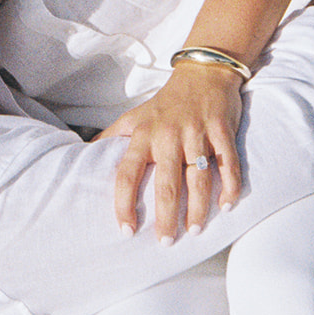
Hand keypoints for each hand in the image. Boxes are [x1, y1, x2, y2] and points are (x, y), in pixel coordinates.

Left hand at [94, 67, 243, 241]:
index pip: (127, 173)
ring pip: (198, 177)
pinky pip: (228, 162)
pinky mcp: (222, 130)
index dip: (124, 202)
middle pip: (166, 182)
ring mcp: (197, 132)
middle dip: (165, 216)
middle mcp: (168, 135)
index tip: (126, 229)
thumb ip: (111, 138)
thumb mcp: (133, 117)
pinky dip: (230, 185)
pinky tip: (227, 206)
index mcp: (143, 134)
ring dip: (198, 207)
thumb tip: (83, 157)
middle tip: (165, 242)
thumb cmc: (165, 103)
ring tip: (195, 231)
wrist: (202, 72)